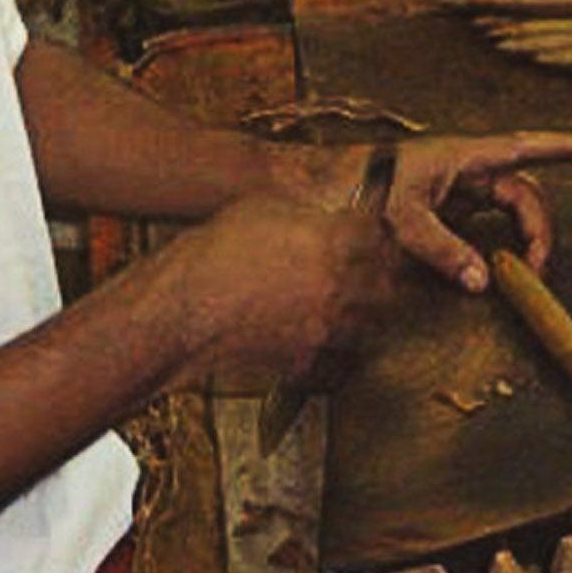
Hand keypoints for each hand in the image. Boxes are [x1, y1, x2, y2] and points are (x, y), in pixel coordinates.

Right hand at [161, 194, 399, 390]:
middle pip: (389, 283)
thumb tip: (324, 216)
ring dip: (366, 315)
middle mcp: (339, 286)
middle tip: (369, 272)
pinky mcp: (310, 362)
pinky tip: (324, 338)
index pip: (381, 236)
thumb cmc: (212, 255)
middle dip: (383, 276)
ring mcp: (327, 328)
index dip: (378, 235)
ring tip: (349, 306)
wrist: (181, 309)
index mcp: (333, 241)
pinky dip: (341, 352)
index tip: (373, 236)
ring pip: (374, 324)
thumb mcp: (262, 210)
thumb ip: (306, 214)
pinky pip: (345, 360)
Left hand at [316, 131, 571, 292]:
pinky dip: (508, 244)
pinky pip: (497, 223)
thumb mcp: (402, 218)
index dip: (567, 148)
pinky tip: (506, 268)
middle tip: (537, 273)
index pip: (526, 148)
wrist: (342, 188)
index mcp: (466, 157)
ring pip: (515, 210)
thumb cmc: (372, 189)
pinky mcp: (459, 206)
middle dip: (540, 231)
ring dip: (526, 240)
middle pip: (527, 196)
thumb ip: (441, 249)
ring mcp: (467, 187)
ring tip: (526, 274)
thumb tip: (482, 282)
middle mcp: (473, 169)